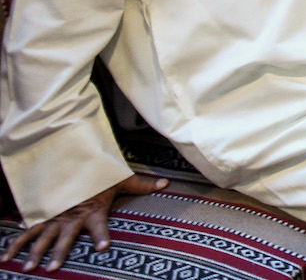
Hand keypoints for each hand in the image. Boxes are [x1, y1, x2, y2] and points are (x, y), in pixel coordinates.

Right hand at [0, 173, 168, 271]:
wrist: (72, 162)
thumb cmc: (98, 174)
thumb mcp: (119, 179)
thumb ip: (141, 185)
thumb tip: (165, 184)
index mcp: (93, 211)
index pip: (99, 226)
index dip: (101, 236)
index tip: (102, 248)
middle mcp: (72, 217)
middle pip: (65, 237)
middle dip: (59, 252)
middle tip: (52, 267)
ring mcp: (55, 217)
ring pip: (43, 237)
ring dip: (34, 252)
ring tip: (29, 267)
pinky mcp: (43, 216)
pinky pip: (27, 231)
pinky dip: (15, 244)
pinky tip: (6, 258)